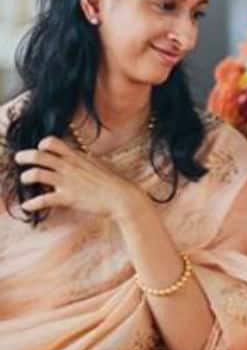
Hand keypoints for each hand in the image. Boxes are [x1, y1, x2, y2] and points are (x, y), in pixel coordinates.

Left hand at [14, 136, 143, 218]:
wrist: (124, 197)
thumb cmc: (117, 182)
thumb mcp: (101, 165)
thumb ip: (88, 161)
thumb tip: (85, 157)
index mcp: (77, 157)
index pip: (52, 142)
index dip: (42, 145)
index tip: (41, 150)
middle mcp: (69, 166)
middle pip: (38, 155)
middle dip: (24, 157)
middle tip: (19, 160)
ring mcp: (67, 182)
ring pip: (36, 174)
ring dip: (26, 177)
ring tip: (25, 181)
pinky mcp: (67, 198)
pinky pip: (43, 200)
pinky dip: (31, 204)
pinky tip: (27, 206)